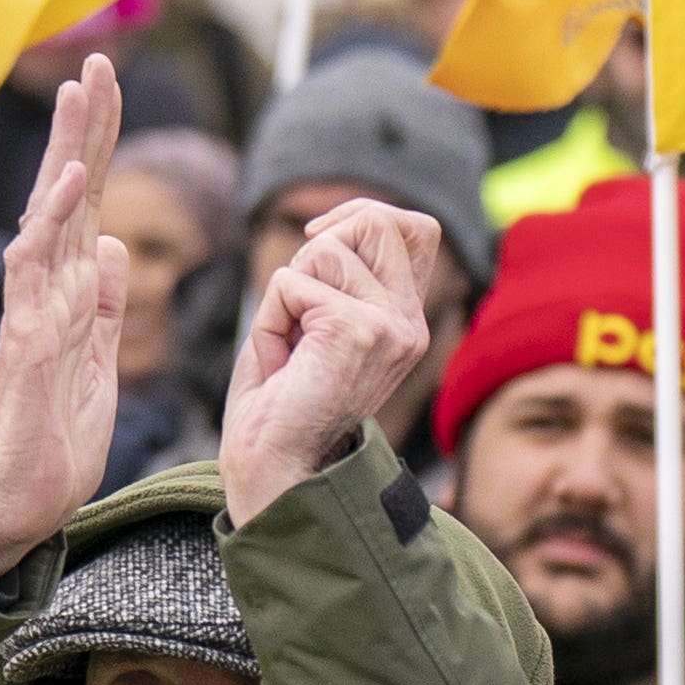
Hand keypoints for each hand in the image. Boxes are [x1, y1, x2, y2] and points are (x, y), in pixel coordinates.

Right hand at [0, 58, 130, 581]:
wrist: (27, 500)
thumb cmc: (58, 436)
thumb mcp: (101, 357)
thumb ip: (106, 301)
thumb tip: (116, 244)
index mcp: (71, 288)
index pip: (88, 199)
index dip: (99, 142)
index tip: (110, 85)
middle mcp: (49, 286)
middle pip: (69, 189)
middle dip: (83, 125)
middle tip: (96, 60)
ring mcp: (35, 307)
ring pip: (49, 213)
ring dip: (65, 151)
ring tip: (78, 93)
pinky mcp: (27, 337)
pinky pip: (37, 266)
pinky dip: (53, 219)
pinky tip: (72, 177)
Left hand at [219, 199, 448, 526]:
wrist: (273, 469)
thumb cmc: (281, 402)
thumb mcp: (316, 325)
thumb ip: (336, 277)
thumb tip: (326, 229)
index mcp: (406, 321)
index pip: (414, 229)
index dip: (362, 215)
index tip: (317, 241)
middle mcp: (409, 323)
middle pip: (380, 220)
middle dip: (320, 244)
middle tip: (297, 305)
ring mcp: (390, 326)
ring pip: (327, 248)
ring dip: (287, 290)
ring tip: (289, 345)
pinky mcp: (358, 330)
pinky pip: (290, 283)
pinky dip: (269, 317)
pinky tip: (281, 362)